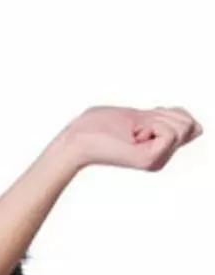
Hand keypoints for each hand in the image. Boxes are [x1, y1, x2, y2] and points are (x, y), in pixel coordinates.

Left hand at [62, 104, 201, 171]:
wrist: (77, 139)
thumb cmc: (101, 125)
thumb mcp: (142, 117)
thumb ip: (168, 121)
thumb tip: (197, 127)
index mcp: (159, 150)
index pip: (188, 121)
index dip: (166, 113)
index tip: (140, 122)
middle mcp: (161, 159)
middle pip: (188, 123)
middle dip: (161, 115)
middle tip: (134, 127)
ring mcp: (156, 161)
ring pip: (181, 126)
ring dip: (154, 118)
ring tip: (131, 132)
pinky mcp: (149, 160)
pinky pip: (169, 132)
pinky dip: (151, 124)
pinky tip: (131, 136)